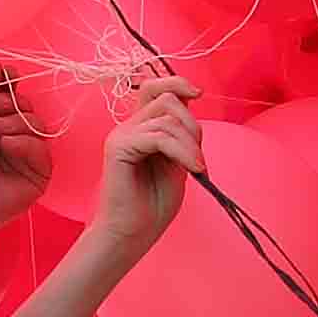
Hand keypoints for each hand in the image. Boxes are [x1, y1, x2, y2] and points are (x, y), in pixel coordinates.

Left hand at [0, 78, 52, 232]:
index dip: (8, 86)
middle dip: (13, 101)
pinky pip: (42, 149)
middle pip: (25, 108)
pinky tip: (8, 145)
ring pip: (37, 125)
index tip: (7, 77)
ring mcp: (23, 157)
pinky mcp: (37, 175)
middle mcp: (7, 139)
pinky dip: (27, 142)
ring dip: (18, 120)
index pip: (7, 98)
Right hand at [80, 85, 202, 272]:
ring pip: (166, 119)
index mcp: (142, 127)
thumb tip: (192, 105)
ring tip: (196, 169)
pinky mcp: (118, 147)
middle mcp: (129, 126)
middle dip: (192, 125)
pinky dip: (181, 151)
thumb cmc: (154, 204)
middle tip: (198, 158)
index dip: (177, 83)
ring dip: (190, 144)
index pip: (155, 88)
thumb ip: (182, 135)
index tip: (199, 94)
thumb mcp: (178, 162)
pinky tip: (191, 169)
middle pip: (167, 99)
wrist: (132, 234)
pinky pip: (158, 137)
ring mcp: (121, 135)